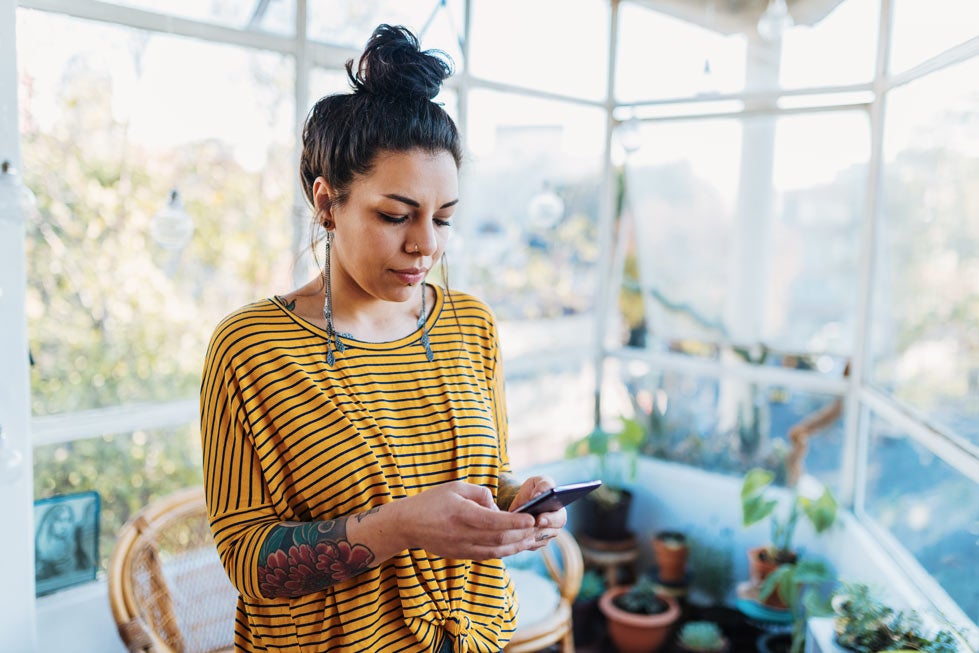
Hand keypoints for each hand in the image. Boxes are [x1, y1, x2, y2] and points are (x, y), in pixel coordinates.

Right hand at [396, 481, 538, 560]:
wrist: (408, 524)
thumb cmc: (432, 501)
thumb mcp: (455, 487)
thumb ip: (480, 494)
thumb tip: (498, 507)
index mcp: (461, 513)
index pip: (493, 521)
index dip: (515, 521)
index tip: (531, 519)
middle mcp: (462, 534)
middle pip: (499, 539)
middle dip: (522, 534)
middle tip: (539, 528)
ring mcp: (461, 548)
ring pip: (496, 551)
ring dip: (517, 546)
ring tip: (533, 539)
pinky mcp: (461, 555)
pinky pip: (488, 556)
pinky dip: (504, 552)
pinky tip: (516, 546)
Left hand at [508, 476, 567, 549]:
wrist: (521, 502)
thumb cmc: (533, 489)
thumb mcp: (538, 481)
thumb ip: (543, 485)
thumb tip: (539, 495)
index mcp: (559, 511)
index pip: (559, 518)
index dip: (550, 520)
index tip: (539, 519)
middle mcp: (555, 527)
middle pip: (549, 533)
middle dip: (537, 530)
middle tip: (525, 527)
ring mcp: (545, 537)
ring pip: (537, 540)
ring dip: (526, 535)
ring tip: (515, 529)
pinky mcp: (534, 544)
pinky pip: (527, 545)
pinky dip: (520, 540)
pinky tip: (512, 534)